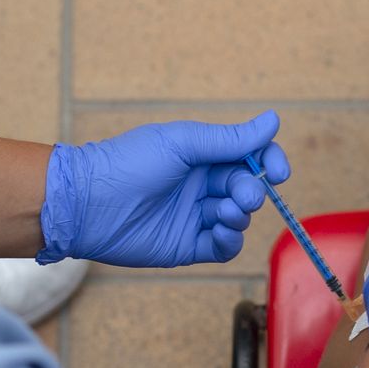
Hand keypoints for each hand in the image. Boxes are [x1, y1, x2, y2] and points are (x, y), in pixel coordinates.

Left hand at [37, 112, 290, 267]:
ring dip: (239, 215)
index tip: (279, 172)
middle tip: (241, 195)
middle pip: (247, 188)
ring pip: (238, 218)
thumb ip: (230, 139)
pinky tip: (219, 231)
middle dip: (252, 191)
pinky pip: (223, 247)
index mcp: (201, 155)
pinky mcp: (187, 246)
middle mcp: (201, 185)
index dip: (269, 162)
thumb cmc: (130, 164)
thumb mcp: (183, 143)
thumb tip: (272, 120)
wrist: (89, 205)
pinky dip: (230, 240)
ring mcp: (195, 216)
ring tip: (221, 212)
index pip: (249, 156)